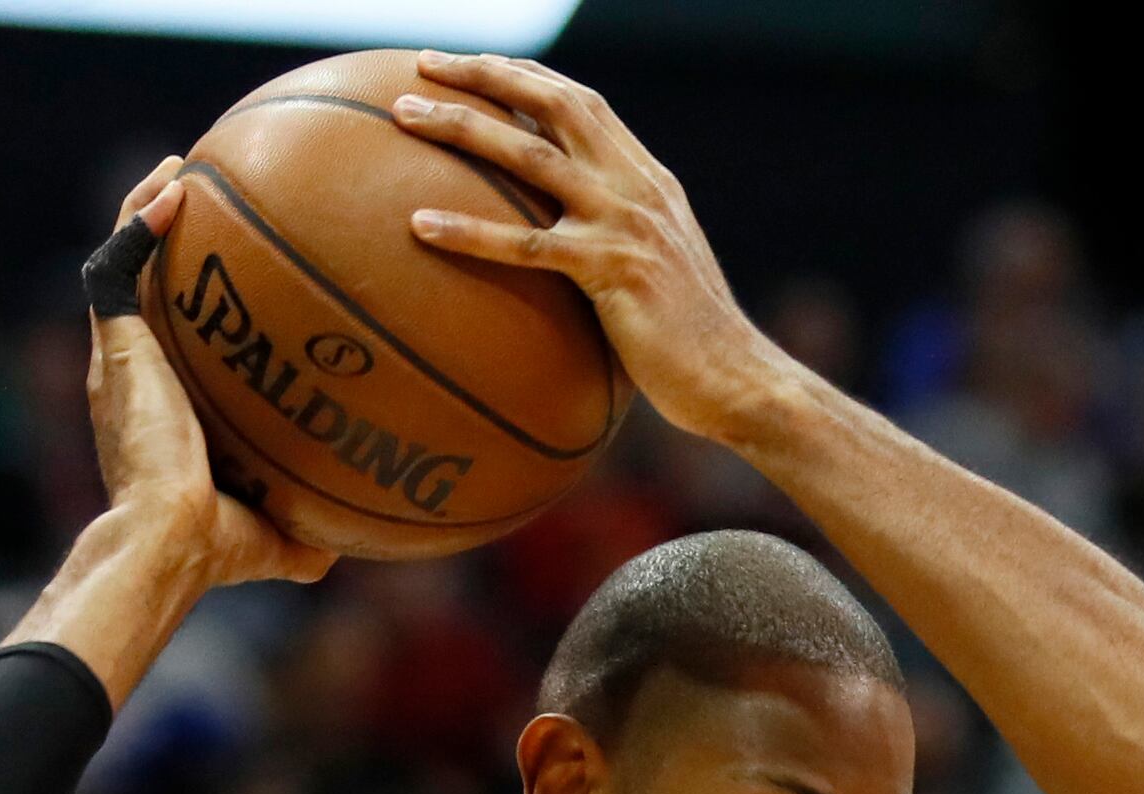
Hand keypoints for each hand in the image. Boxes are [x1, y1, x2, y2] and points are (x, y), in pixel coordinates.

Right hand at [82, 157, 333, 589]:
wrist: (168, 542)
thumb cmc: (213, 551)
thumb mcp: (275, 539)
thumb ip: (305, 533)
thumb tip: (346, 548)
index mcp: (163, 405)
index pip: (172, 338)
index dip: (191, 303)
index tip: (231, 276)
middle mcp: (135, 371)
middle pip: (143, 285)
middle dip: (166, 239)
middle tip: (204, 198)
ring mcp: (121, 355)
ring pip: (121, 260)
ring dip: (146, 210)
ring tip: (181, 169)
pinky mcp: (116, 346)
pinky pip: (117, 266)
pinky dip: (140, 224)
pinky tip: (175, 189)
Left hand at [386, 52, 797, 446]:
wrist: (739, 379)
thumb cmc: (692, 343)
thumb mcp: (660, 270)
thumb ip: (619, 240)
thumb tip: (565, 249)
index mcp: (648, 180)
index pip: (582, 103)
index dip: (525, 75)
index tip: (474, 65)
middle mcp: (637, 187)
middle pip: (553, 104)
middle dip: (485, 74)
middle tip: (422, 66)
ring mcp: (625, 224)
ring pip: (529, 155)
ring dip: (461, 125)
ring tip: (404, 116)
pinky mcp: (611, 270)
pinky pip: (525, 244)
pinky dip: (468, 232)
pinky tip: (417, 226)